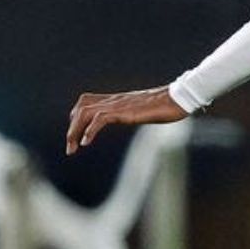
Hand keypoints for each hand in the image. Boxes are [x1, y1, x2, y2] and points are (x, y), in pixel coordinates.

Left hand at [66, 86, 186, 154]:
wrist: (178, 98)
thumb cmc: (168, 105)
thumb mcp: (145, 110)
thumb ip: (136, 112)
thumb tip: (140, 116)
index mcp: (117, 100)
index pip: (86, 102)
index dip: (76, 118)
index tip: (76, 136)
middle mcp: (113, 100)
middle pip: (81, 109)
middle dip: (72, 129)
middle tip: (70, 150)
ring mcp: (117, 104)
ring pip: (85, 113)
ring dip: (75, 131)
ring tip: (73, 149)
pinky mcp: (124, 111)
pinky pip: (100, 118)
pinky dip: (90, 130)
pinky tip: (87, 143)